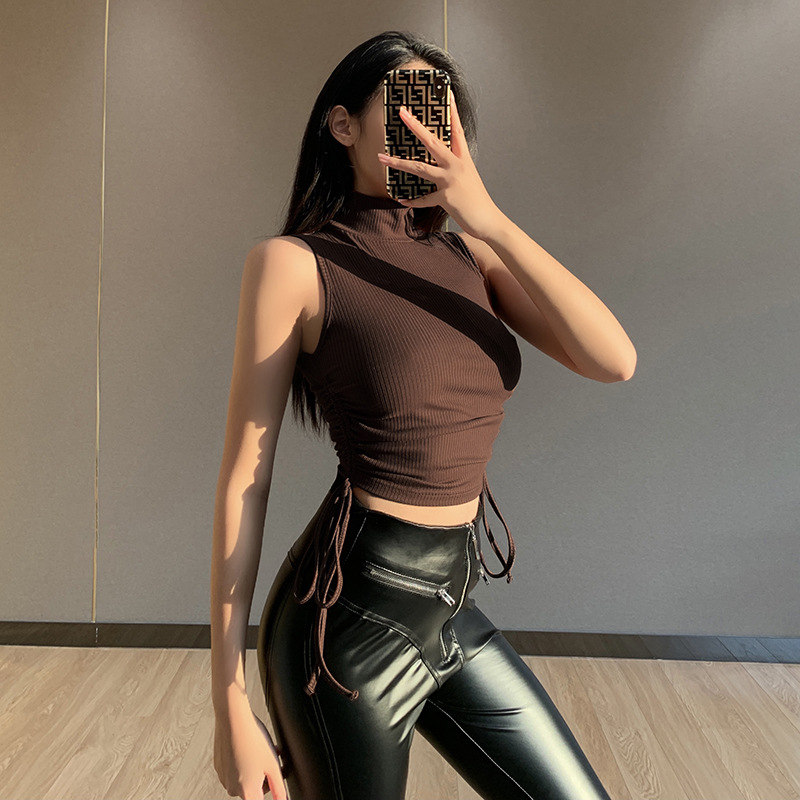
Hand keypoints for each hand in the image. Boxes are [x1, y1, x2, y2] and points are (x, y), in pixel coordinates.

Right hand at [213, 705, 287, 799]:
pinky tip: (248, 747)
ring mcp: (224, 778)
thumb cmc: (253, 740)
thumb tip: (282, 799)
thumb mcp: (273, 765)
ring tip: (261, 750)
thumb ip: (279, 788)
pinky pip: (234, 769)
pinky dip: (243, 762)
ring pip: (244, 778)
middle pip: (254, 790)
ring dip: (254, 768)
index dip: (270, 789)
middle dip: (264, 777)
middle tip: (271, 759)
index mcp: (247, 792)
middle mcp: (232, 789)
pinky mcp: (219, 766)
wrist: (233, 720)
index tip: (271, 779)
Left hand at [376, 91, 505, 240]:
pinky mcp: (446, 198)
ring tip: (381, 158)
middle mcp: (457, 166)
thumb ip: (454, 170)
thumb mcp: (468, 179)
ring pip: (420, 167)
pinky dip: (412, 201)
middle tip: (402, 113)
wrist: (489, 221)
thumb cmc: (478, 201)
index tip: (446, 93)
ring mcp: (450, 181)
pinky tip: (401, 199)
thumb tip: (438, 166)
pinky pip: (423, 199)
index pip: (456, 130)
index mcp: (463, 159)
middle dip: (415, 126)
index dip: (452, 111)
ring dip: (399, 163)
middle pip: (432, 142)